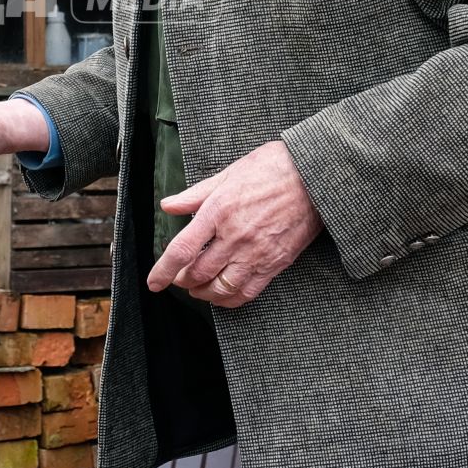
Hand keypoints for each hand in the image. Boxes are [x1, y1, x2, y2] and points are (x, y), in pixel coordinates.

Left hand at [146, 141, 322, 308]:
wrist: (314, 176)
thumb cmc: (272, 168)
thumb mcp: (227, 174)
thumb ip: (195, 195)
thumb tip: (168, 205)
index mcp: (218, 211)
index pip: (182, 249)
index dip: (163, 271)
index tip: (153, 282)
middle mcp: (235, 236)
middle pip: (198, 273)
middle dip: (182, 281)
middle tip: (177, 279)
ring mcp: (256, 252)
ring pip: (221, 287)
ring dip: (203, 293)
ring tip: (197, 289)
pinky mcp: (275, 263)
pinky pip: (247, 292)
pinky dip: (230, 299)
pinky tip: (223, 295)